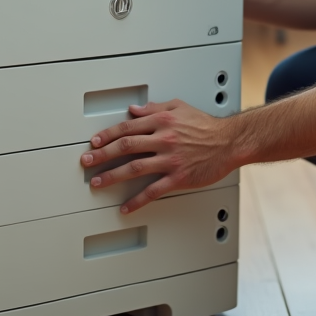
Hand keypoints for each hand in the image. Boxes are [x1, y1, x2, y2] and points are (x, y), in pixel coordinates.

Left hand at [82, 99, 237, 213]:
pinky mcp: (178, 177)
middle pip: (125, 147)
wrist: (229, 142)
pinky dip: (137, 200)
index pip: (127, 127)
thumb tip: (135, 109)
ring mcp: (170, 160)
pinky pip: (153, 191)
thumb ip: (155, 108)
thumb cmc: (207, 126)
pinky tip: (126, 207)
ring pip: (134, 168)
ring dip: (112, 176)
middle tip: (86, 162)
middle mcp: (163, 139)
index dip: (107, 135)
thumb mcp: (180, 107)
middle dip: (102, 155)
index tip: (94, 142)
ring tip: (97, 182)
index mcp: (162, 122)